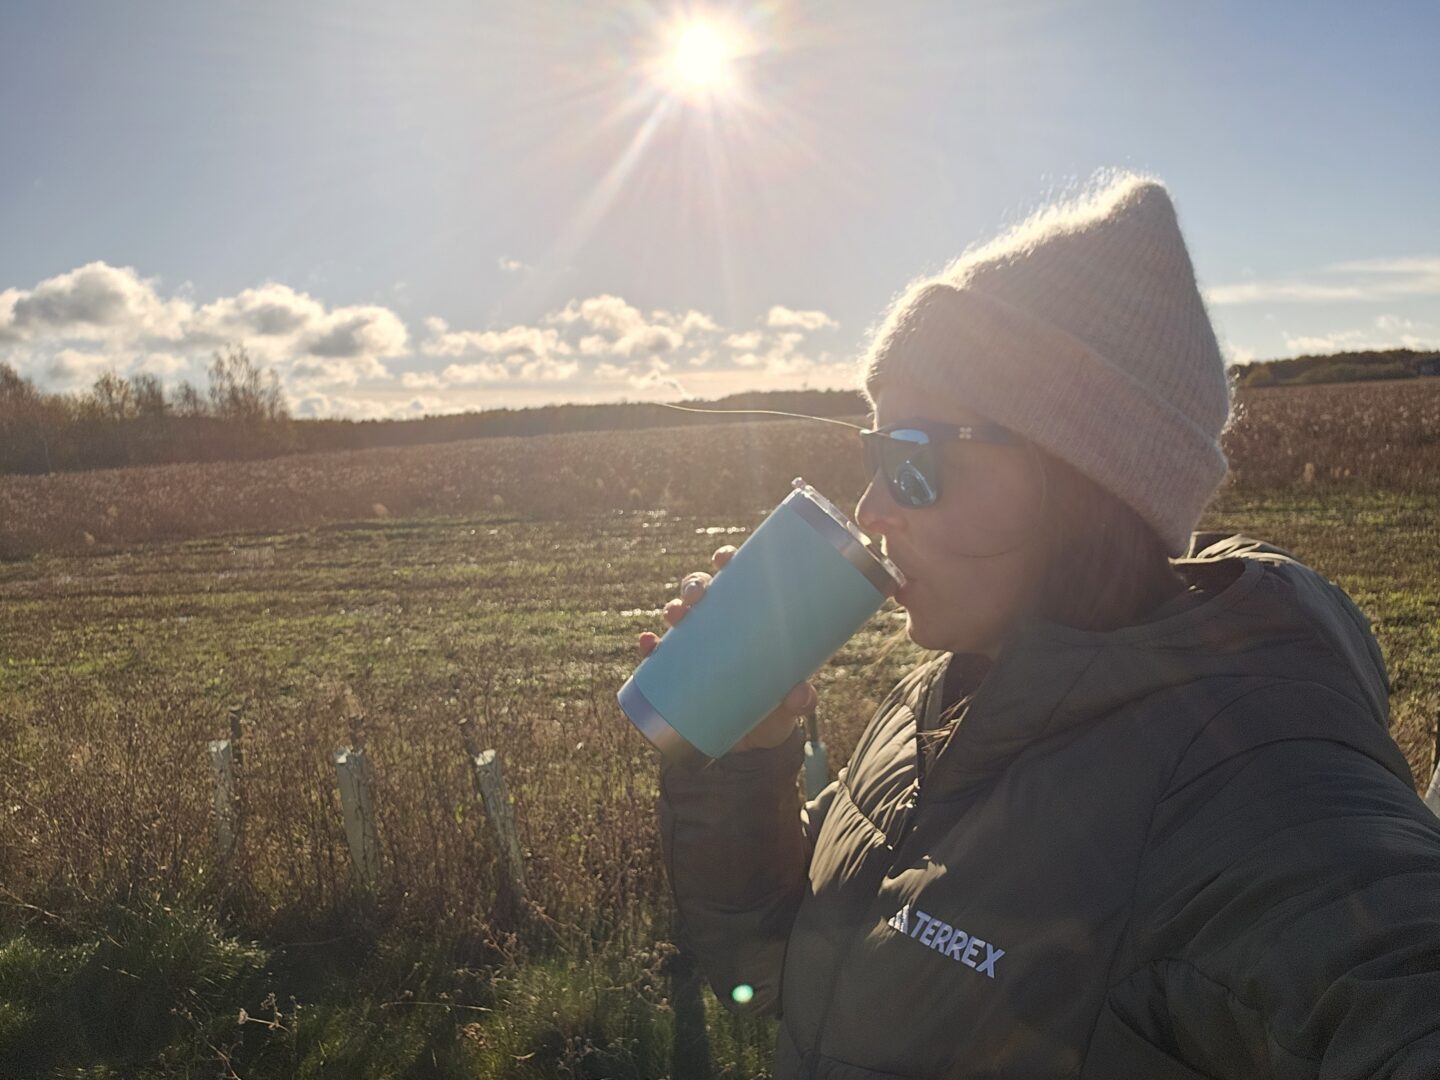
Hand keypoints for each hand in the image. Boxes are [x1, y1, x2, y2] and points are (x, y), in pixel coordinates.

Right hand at [637, 544, 815, 751]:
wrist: (749, 747)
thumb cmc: (773, 710)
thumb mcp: (790, 705)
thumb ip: (800, 700)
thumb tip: (800, 695)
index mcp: (748, 619)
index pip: (736, 579)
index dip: (725, 561)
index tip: (724, 558)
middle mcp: (719, 627)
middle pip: (701, 591)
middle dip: (694, 584)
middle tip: (697, 594)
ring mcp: (696, 648)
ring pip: (678, 616)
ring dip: (672, 608)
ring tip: (676, 615)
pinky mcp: (677, 674)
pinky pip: (657, 655)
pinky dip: (649, 646)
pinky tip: (647, 643)